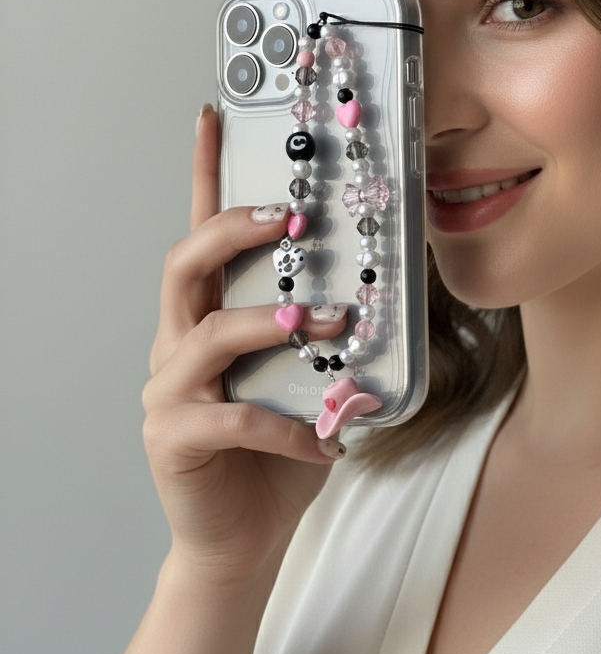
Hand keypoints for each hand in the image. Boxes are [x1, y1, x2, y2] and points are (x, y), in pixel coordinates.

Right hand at [142, 105, 347, 586]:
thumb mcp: (312, 383)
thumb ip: (328, 340)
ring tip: (329, 327)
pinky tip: (326, 443)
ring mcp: (169, 390)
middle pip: (185, 263)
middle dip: (233, 232)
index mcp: (208, 317)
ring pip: (206, 333)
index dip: (203, 173)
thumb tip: (379, 296)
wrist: (244, 538)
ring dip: (274, 325)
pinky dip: (287, 428)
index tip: (214, 115)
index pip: (201, 232)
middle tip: (288, 221)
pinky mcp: (173, 438)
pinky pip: (233, 419)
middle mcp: (178, 343)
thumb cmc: (278, 454)